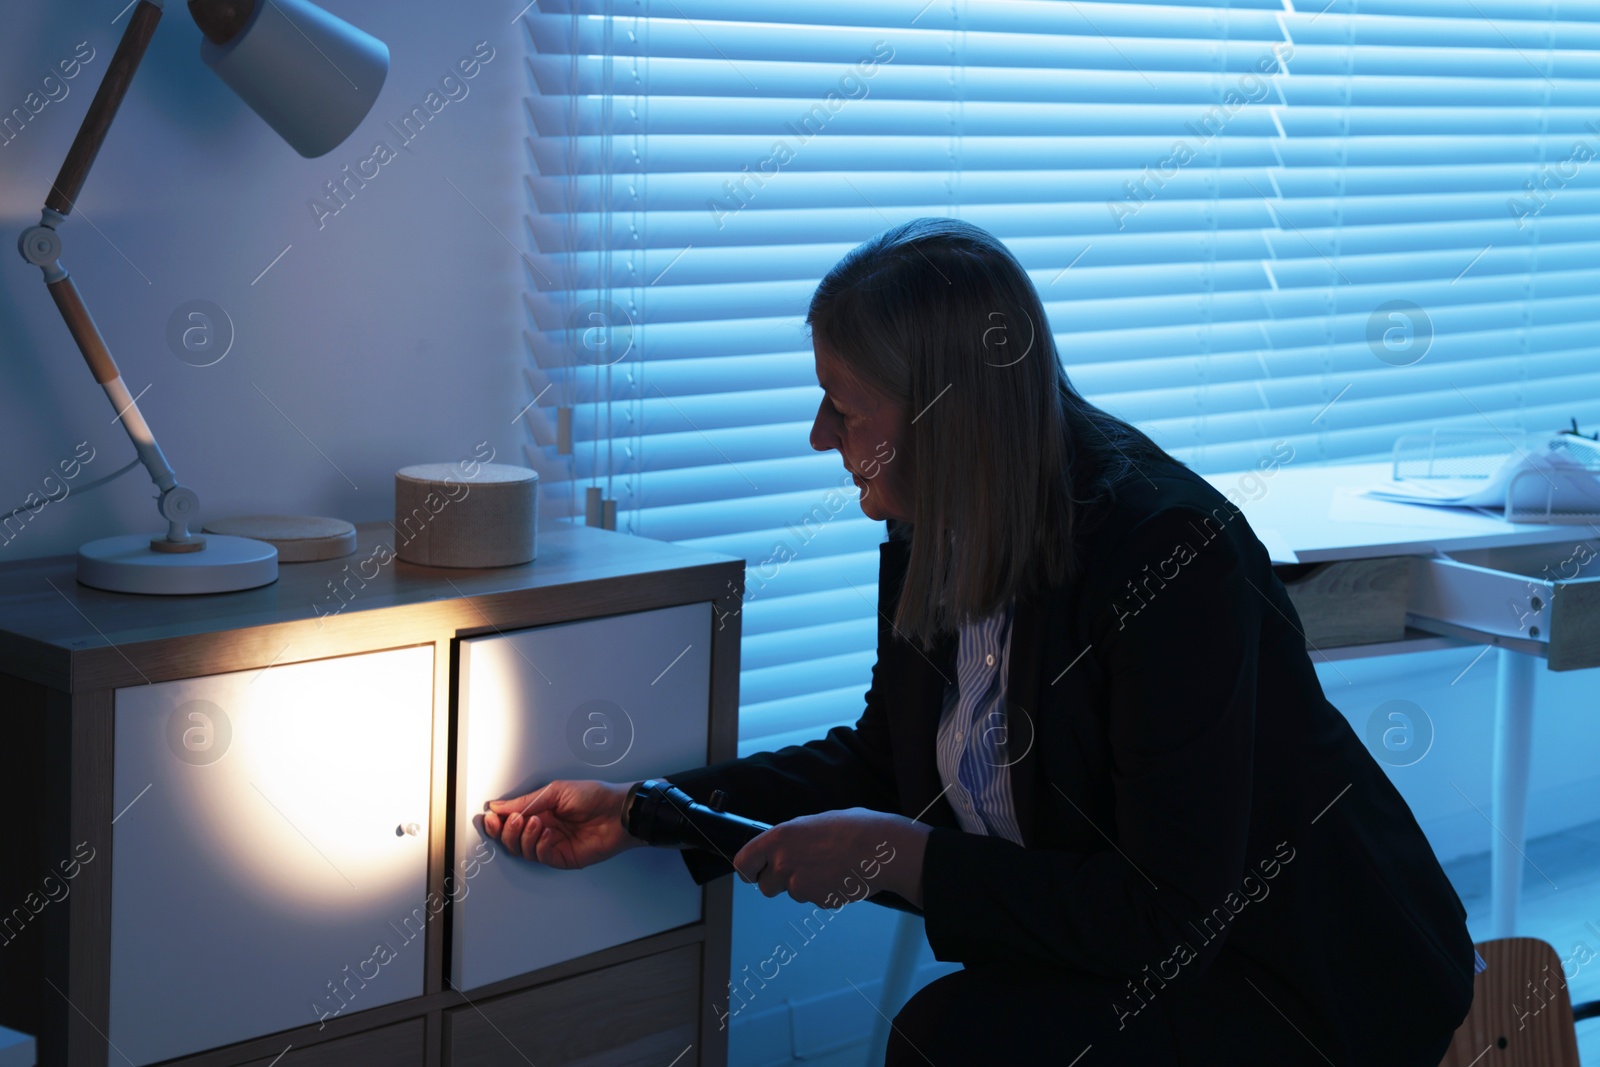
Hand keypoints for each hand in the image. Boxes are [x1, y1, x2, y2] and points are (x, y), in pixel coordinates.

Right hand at [484, 780, 642, 868]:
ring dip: (523, 836)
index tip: (489, 816)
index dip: (496, 821)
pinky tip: (547, 833)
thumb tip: (498, 806)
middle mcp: (542, 828)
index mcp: (539, 811)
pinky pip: (540, 857)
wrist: (618, 811)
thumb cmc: (594, 796)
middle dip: (505, 830)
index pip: (509, 820)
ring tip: (535, 822)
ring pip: (522, 850)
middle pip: (510, 838)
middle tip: (511, 820)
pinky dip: (539, 845)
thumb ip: (526, 801)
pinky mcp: (562, 857)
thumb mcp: (556, 791)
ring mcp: (551, 844)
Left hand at [731, 807, 928, 908]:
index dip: (749, 871)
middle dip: (780, 882)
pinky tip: (839, 876)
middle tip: (802, 869)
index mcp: (779, 838)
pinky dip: (824, 892)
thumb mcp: (814, 822)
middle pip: (765, 886)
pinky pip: (814, 899)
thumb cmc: (854, 829)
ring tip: (830, 867)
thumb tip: (784, 847)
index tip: (754, 873)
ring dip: (806, 886)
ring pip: (793, 893)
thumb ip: (792, 838)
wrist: (881, 848)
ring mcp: (800, 885)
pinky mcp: (817, 900)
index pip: (743, 863)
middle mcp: (784, 862)